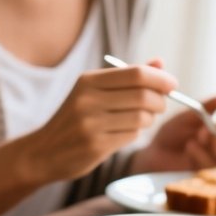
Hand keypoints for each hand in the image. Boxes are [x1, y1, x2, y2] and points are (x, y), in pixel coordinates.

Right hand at [25, 59, 175, 183]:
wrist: (43, 152)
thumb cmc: (75, 119)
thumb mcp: (93, 92)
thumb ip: (127, 77)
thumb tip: (160, 63)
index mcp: (88, 81)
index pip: (136, 74)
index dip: (161, 79)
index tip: (172, 84)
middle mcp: (88, 100)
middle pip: (144, 95)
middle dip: (159, 101)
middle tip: (159, 105)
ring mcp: (90, 123)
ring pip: (142, 117)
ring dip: (148, 119)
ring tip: (140, 120)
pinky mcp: (95, 145)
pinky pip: (132, 135)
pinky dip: (135, 133)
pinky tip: (124, 133)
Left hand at [135, 96, 215, 171]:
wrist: (156, 149)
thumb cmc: (175, 130)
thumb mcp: (192, 113)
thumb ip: (210, 105)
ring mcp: (212, 159)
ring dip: (213, 143)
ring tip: (199, 134)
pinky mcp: (202, 170)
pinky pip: (208, 162)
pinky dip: (199, 152)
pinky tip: (188, 146)